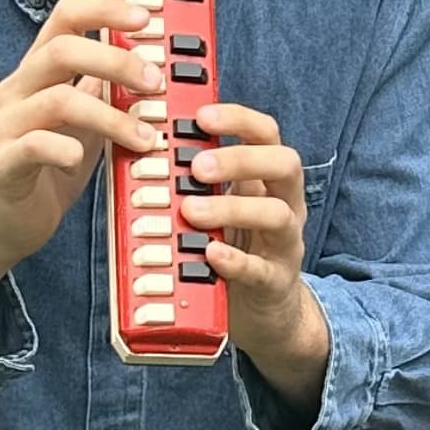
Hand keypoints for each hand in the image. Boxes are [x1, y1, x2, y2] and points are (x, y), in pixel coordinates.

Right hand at [0, 0, 163, 327]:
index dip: (103, 8)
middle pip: (62, 50)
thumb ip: (106, 91)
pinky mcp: (3, 164)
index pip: (64, 19)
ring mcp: (6, 125)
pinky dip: (63, 149)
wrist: (2, 223)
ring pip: (57, 100)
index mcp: (38, 73)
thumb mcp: (85, 121)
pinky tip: (82, 160)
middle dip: (116, 60)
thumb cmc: (49, 167)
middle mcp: (17, 90)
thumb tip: (150, 61)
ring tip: (147, 138)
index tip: (145, 17)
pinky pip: (32, 146)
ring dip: (111, 116)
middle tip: (156, 82)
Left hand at [187, 101, 328, 407]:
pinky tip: (209, 254)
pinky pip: (261, 269)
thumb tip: (143, 143)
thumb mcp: (221, 206)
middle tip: (195, 167)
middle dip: (239, 159)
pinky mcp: (276, 282)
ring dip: (232, 208)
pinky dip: (235, 260)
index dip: (238, 118)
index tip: (201, 116)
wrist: (264, 313)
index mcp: (268, 180)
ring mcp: (285, 244)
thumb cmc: (233, 248)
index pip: (267, 133)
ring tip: (191, 212)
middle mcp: (285, 204)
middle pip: (285, 164)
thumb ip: (196, 180)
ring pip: (276, 214)